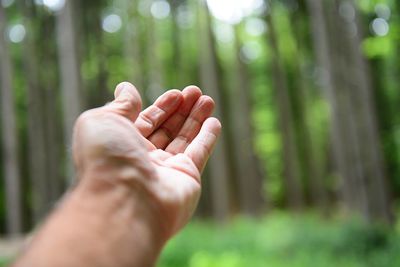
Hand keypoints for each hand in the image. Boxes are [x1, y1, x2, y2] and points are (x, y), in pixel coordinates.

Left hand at [73, 82, 220, 237]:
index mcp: (121, 146)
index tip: (176, 92)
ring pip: (184, 139)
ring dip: (196, 118)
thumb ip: (120, 104)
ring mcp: (166, 171)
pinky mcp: (187, 179)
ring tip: (208, 99)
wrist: (125, 200)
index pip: (146, 122)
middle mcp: (143, 159)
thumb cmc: (107, 159)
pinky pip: (199, 154)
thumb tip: (126, 87)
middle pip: (167, 130)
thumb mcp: (103, 120)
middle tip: (195, 91)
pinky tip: (214, 122)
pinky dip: (207, 138)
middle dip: (181, 109)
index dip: (161, 106)